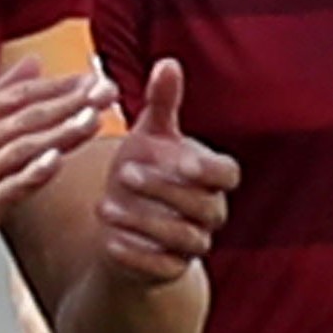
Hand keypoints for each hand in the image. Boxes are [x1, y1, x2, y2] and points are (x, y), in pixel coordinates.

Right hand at [0, 62, 104, 292]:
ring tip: (92, 118)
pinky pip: (3, 191)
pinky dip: (30, 175)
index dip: (57, 86)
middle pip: (21, 118)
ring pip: (17, 150)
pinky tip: (55, 163)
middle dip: (68, 103)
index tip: (93, 76)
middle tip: (105, 90)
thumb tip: (32, 64)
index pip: (15, 96)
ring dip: (58, 133)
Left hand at [96, 58, 238, 284]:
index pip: (228, 174)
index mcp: (211, 177)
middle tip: (125, 173)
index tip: (181, 161)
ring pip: (183, 239)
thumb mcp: (149, 135)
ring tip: (104, 206)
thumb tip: (168, 62)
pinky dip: (136, 255)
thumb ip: (163, 103)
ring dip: (144, 224)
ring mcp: (193, 244)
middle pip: (203, 206)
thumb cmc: (144, 170)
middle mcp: (210, 212)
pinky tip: (108, 240)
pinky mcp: (170, 270)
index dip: (208, 170)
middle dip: (165, 190)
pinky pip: (161, 267)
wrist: (125, 223)